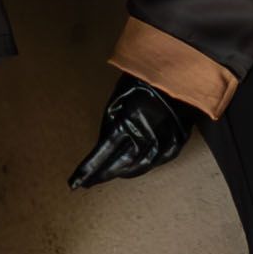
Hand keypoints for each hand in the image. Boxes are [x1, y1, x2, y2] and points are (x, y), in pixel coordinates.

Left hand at [68, 74, 201, 187]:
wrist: (176, 70)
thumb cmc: (142, 79)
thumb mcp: (118, 99)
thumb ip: (109, 125)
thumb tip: (101, 149)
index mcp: (126, 123)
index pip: (102, 154)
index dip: (89, 170)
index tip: (75, 183)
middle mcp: (145, 137)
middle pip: (120, 165)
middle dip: (103, 175)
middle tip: (89, 182)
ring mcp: (163, 142)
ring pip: (140, 167)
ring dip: (122, 173)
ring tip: (108, 175)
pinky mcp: (177, 141)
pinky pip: (157, 162)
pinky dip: (143, 166)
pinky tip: (133, 168)